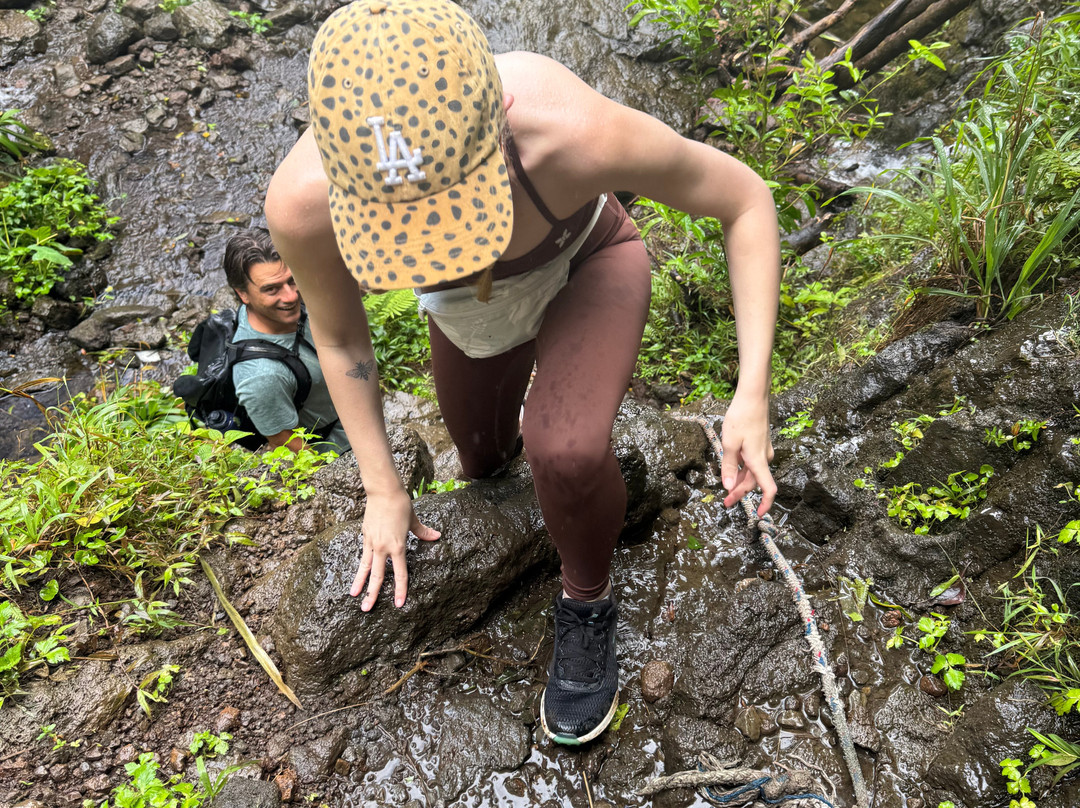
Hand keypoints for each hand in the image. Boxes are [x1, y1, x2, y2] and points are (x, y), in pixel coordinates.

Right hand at [350, 488, 440, 609]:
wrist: (383, 491)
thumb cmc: (401, 505)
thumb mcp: (414, 520)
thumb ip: (423, 532)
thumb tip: (436, 536)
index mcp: (398, 546)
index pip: (400, 574)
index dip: (400, 590)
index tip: (398, 603)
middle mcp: (383, 548)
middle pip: (378, 576)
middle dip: (372, 594)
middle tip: (366, 609)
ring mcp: (372, 542)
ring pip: (365, 568)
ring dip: (359, 583)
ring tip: (353, 595)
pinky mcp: (365, 536)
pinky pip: (363, 555)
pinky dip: (361, 566)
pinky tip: (357, 574)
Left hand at [720, 391, 776, 515]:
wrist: (753, 396)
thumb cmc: (740, 418)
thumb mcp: (729, 443)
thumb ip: (729, 467)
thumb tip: (729, 487)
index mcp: (758, 460)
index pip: (768, 489)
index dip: (766, 504)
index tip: (760, 515)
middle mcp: (764, 458)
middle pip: (754, 483)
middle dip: (740, 493)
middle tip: (725, 502)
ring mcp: (764, 451)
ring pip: (753, 473)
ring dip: (741, 482)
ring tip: (725, 488)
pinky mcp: (760, 444)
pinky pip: (753, 463)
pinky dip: (743, 470)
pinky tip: (732, 468)